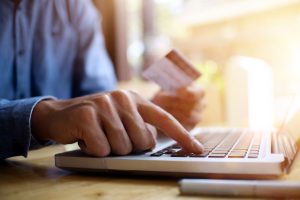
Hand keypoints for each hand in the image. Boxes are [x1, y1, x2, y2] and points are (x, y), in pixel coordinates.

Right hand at [31, 90, 202, 155]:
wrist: (61, 114)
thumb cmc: (96, 121)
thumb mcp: (121, 119)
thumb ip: (140, 127)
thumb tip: (153, 141)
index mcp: (136, 100)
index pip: (164, 119)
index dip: (183, 135)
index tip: (198, 150)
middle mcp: (123, 98)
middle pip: (143, 142)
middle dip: (128, 147)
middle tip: (112, 137)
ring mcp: (105, 104)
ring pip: (123, 148)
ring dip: (109, 149)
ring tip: (98, 136)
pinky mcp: (87, 115)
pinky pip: (102, 150)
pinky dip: (94, 151)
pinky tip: (86, 138)